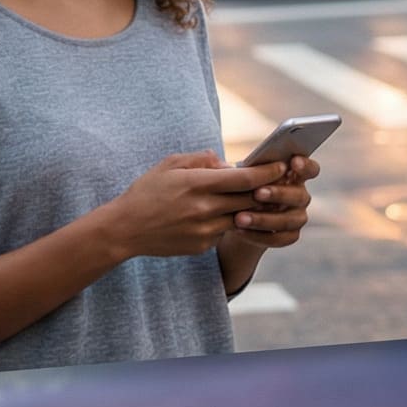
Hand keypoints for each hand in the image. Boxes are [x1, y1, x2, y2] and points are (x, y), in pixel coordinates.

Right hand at [100, 152, 282, 260]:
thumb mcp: (169, 165)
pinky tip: (216, 216)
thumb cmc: (146, 193)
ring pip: (242, 217)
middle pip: (250, 199)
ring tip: (246, 198)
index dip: (269, 173)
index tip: (281, 166)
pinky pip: (224, 231)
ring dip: (247, 208)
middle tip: (274, 182)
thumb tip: (228, 163)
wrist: (125, 229)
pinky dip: (226, 222)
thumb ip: (202, 160)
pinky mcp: (202, 245)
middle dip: (264, 190)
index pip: (246, 179)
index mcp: (197, 184)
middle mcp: (204, 209)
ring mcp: (204, 230)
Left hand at [225, 153, 318, 251]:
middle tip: (257, 193)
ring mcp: (297, 217)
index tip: (294, 161)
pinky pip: (280, 238)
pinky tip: (240, 231)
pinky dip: (259, 236)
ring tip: (239, 218)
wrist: (236, 221)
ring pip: (288, 219)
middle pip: (299, 195)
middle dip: (278, 194)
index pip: (309, 169)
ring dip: (263, 219)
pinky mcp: (289, 235)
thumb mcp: (236, 178)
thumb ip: (232, 169)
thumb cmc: (240, 191)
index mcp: (292, 176)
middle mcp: (299, 196)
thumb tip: (214, 158)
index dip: (305, 165)